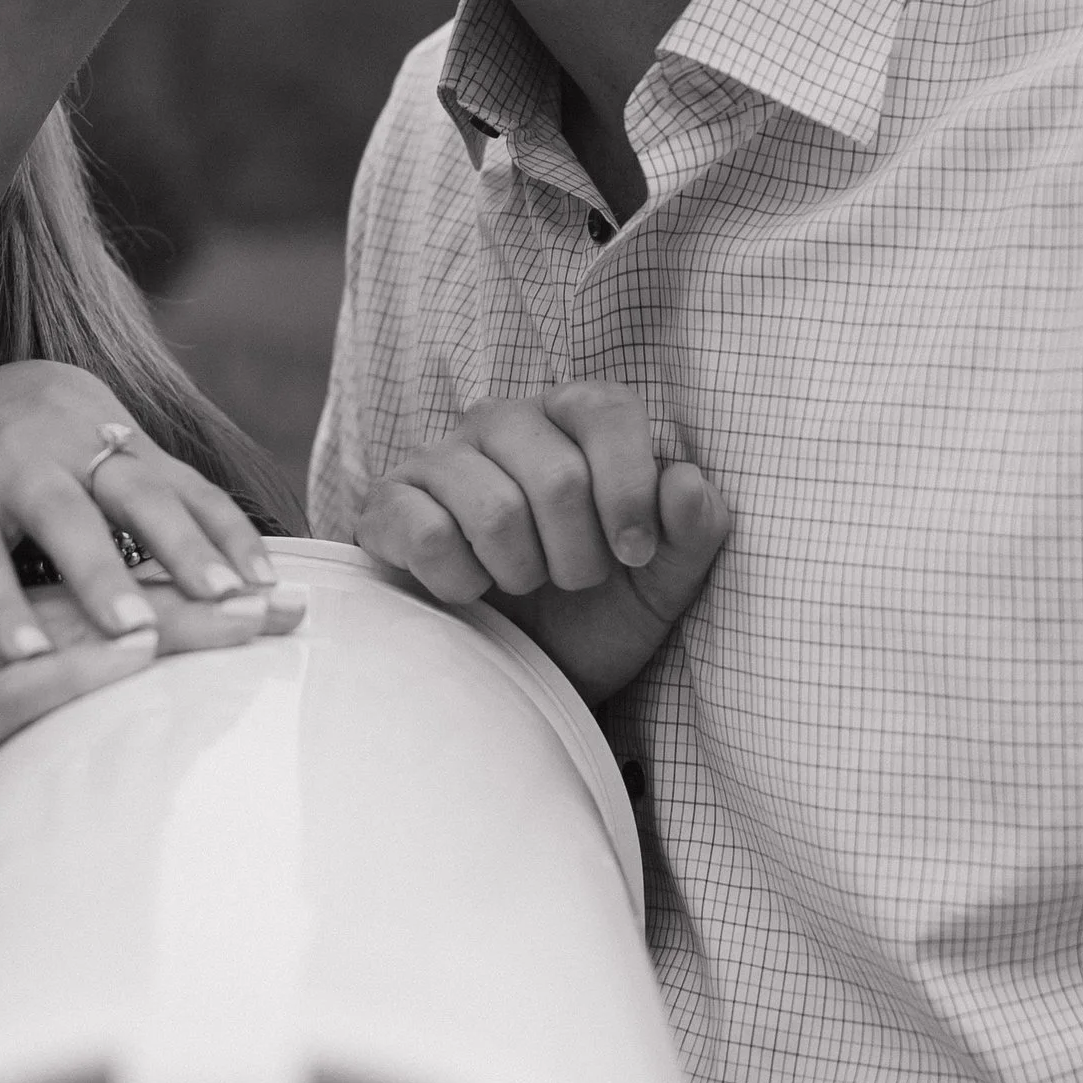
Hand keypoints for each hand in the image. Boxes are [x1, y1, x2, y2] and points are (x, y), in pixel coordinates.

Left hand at [0, 361, 290, 660]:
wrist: (3, 388)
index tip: (23, 659)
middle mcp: (27, 463)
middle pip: (66, 517)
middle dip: (102, 572)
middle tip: (136, 632)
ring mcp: (91, 445)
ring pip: (143, 492)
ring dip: (189, 546)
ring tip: (229, 602)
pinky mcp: (144, 443)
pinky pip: (194, 485)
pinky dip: (232, 529)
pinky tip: (268, 579)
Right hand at [0, 578, 295, 937]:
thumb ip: (42, 716)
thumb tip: (125, 722)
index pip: (105, 602)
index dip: (191, 596)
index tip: (273, 599)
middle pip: (109, 603)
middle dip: (209, 599)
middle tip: (297, 606)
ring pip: (77, 628)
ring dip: (169, 620)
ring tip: (249, 616)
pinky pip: (18, 686)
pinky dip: (79, 666)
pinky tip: (136, 656)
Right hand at [355, 382, 730, 704]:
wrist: (520, 674)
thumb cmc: (595, 614)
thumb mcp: (664, 582)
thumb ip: (694, 530)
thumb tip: (686, 482)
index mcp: (573, 418)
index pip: (606, 408)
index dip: (629, 489)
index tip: (635, 555)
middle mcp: (503, 422)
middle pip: (557, 477)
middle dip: (579, 556)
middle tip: (574, 582)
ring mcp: (439, 459)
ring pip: (495, 510)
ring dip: (523, 574)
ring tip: (523, 586)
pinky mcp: (389, 505)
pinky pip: (428, 534)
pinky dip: (460, 583)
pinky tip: (469, 591)